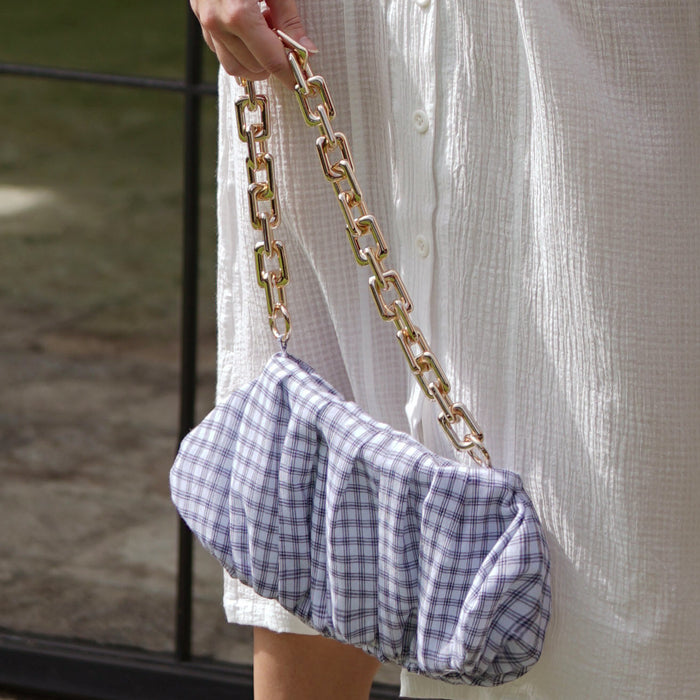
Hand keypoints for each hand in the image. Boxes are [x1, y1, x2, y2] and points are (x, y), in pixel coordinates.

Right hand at [190, 0, 316, 88]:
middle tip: (286, 46)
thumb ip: (289, 19)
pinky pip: (220, 49)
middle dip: (272, 64)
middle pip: (253, 68)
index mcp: (239, 14)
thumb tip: (305, 49)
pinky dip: (239, 49)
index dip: (290, 73)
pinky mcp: (200, 20)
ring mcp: (205, 22)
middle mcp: (218, 22)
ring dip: (254, 60)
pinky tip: (251, 30)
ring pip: (234, 65)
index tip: (301, 78)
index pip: (271, 61)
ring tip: (267, 35)